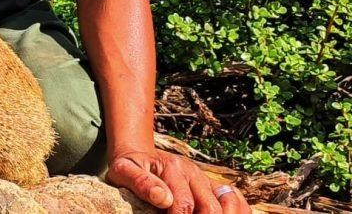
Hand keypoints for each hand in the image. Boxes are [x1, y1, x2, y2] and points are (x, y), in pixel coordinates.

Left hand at [107, 149, 250, 213]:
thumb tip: (163, 199)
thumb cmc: (129, 166)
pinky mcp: (211, 185)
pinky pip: (236, 198)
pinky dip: (239, 211)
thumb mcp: (123, 171)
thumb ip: (141, 183)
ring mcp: (205, 178)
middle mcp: (193, 172)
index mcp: (172, 168)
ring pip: (230, 202)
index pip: (183, 205)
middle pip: (210, 208)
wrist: (137, 154)